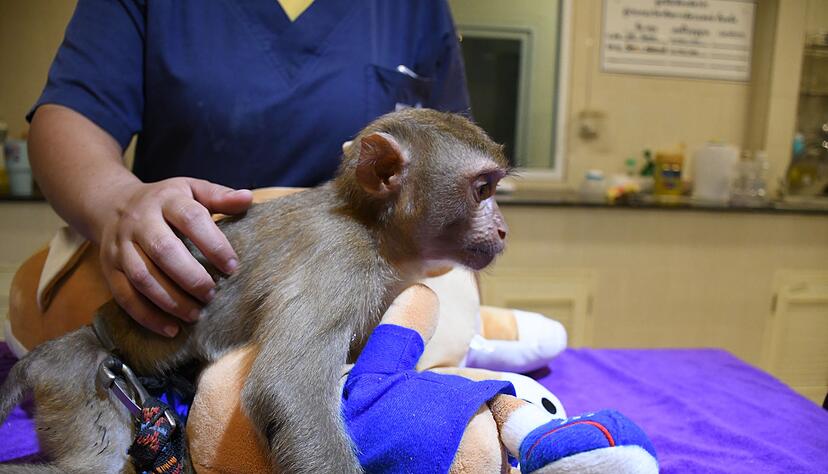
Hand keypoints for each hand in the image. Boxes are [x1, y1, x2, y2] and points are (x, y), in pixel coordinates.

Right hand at [99, 178, 252, 335]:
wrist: (112, 204)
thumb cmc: (165, 202)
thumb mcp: (191, 190)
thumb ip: (219, 197)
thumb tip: (248, 198)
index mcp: (167, 200)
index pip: (191, 219)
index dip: (213, 243)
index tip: (231, 266)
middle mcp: (140, 222)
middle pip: (163, 250)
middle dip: (190, 277)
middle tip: (212, 294)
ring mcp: (121, 247)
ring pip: (142, 276)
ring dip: (170, 300)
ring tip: (195, 314)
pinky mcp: (109, 269)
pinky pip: (124, 296)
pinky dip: (147, 316)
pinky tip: (171, 328)